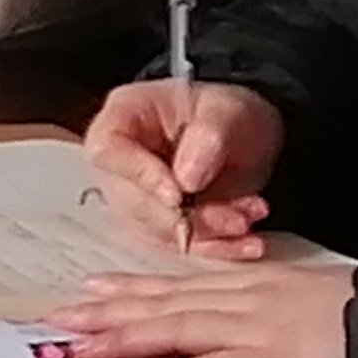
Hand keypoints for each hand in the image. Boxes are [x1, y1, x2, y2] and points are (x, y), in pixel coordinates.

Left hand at [45, 258, 356, 357]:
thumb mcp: (305, 304)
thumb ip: (263, 318)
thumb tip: (232, 337)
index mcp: (254, 285)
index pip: (180, 285)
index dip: (133, 287)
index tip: (93, 288)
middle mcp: (246, 298)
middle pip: (165, 302)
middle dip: (108, 310)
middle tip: (59, 315)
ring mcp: (256, 327)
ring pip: (176, 327)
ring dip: (122, 336)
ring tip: (79, 341)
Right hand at [85, 76, 285, 253]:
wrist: (248, 133)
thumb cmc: (227, 111)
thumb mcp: (227, 110)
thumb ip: (208, 137)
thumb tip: (186, 179)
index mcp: (122, 118)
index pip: (110, 152)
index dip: (139, 176)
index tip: (177, 194)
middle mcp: (122, 164)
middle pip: (134, 201)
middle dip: (186, 217)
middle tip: (234, 218)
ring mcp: (140, 197)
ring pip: (160, 230)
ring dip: (208, 233)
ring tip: (248, 219)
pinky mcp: (163, 223)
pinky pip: (183, 244)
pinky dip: (218, 247)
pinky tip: (247, 243)